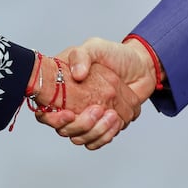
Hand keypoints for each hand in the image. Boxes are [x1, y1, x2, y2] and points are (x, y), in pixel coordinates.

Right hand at [38, 37, 159, 148]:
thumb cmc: (114, 55)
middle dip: (82, 124)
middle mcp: (70, 104)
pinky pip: (97, 141)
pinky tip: (115, 123)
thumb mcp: (95, 47)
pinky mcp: (101, 125)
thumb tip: (77, 75)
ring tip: (112, 115)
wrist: (140, 67)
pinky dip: (106, 136)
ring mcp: (85, 116)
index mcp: (63, 86)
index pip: (47, 110)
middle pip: (65, 129)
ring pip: (81, 138)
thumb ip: (82, 56)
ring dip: (97, 131)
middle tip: (98, 109)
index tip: (68, 113)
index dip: (53, 118)